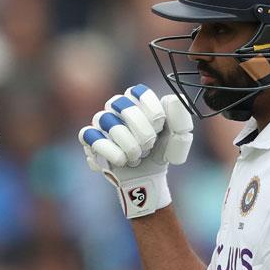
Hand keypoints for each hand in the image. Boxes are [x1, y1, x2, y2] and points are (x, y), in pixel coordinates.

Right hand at [78, 84, 192, 217]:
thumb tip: (176, 99)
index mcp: (137, 100)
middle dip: (142, 131)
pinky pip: (90, 135)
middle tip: (149, 146)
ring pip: (108, 121)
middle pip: (123, 106)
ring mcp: (101, 121)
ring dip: (128, 144)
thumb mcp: (178, 138)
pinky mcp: (88, 138)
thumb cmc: (160, 152)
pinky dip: (110, 151)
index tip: (160, 127)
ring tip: (136, 157)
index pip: (138, 92)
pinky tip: (121, 161)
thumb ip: (181, 119)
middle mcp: (116, 106)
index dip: (151, 111)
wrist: (145, 177)